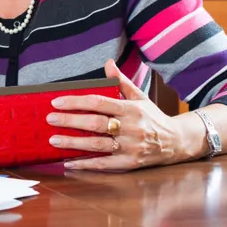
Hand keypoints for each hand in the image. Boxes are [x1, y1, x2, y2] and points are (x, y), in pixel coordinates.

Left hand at [46, 59, 180, 170]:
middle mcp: (131, 127)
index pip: (99, 102)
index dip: (76, 102)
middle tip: (50, 119)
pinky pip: (104, 164)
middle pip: (95, 123)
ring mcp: (130, 147)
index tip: (56, 101)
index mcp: (131, 109)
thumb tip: (108, 63)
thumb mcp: (140, 96)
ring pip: (97, 144)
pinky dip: (85, 163)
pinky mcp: (129, 163)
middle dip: (70, 121)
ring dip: (73, 143)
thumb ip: (122, 81)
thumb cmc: (153, 117)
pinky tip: (68, 161)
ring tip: (53, 139)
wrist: (177, 142)